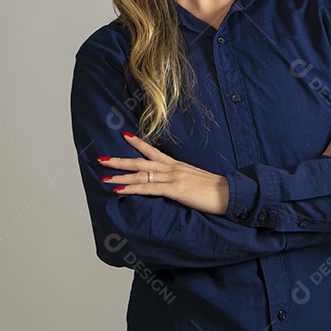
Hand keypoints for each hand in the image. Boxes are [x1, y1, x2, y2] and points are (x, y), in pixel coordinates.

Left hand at [97, 132, 229, 214]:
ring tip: (102, 177)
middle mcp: (172, 168)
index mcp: (177, 165)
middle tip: (101, 158)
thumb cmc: (216, 191)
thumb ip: (182, 181)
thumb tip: (173, 186)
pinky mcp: (174, 189)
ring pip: (140, 173)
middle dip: (119, 160)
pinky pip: (148, 188)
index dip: (138, 143)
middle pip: (140, 161)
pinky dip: (131, 187)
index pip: (153, 151)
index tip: (124, 136)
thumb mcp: (195, 182)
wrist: (230, 194)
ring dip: (119, 175)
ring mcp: (173, 177)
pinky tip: (119, 189)